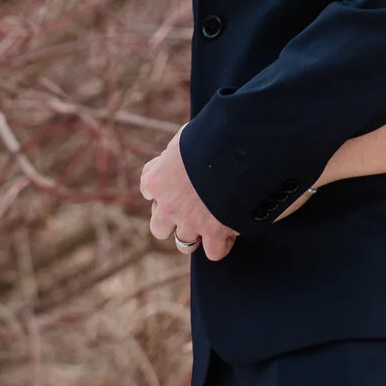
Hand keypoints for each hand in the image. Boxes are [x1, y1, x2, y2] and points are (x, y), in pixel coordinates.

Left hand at [139, 130, 237, 260]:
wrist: (236, 148)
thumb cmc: (212, 134)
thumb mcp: (187, 136)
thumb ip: (179, 151)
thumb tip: (182, 153)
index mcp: (156, 179)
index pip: (148, 189)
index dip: (164, 185)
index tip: (178, 179)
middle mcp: (168, 206)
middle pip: (159, 228)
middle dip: (173, 221)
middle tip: (191, 207)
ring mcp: (190, 222)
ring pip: (184, 244)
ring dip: (195, 235)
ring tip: (211, 223)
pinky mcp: (214, 232)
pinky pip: (214, 252)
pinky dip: (221, 244)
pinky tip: (231, 230)